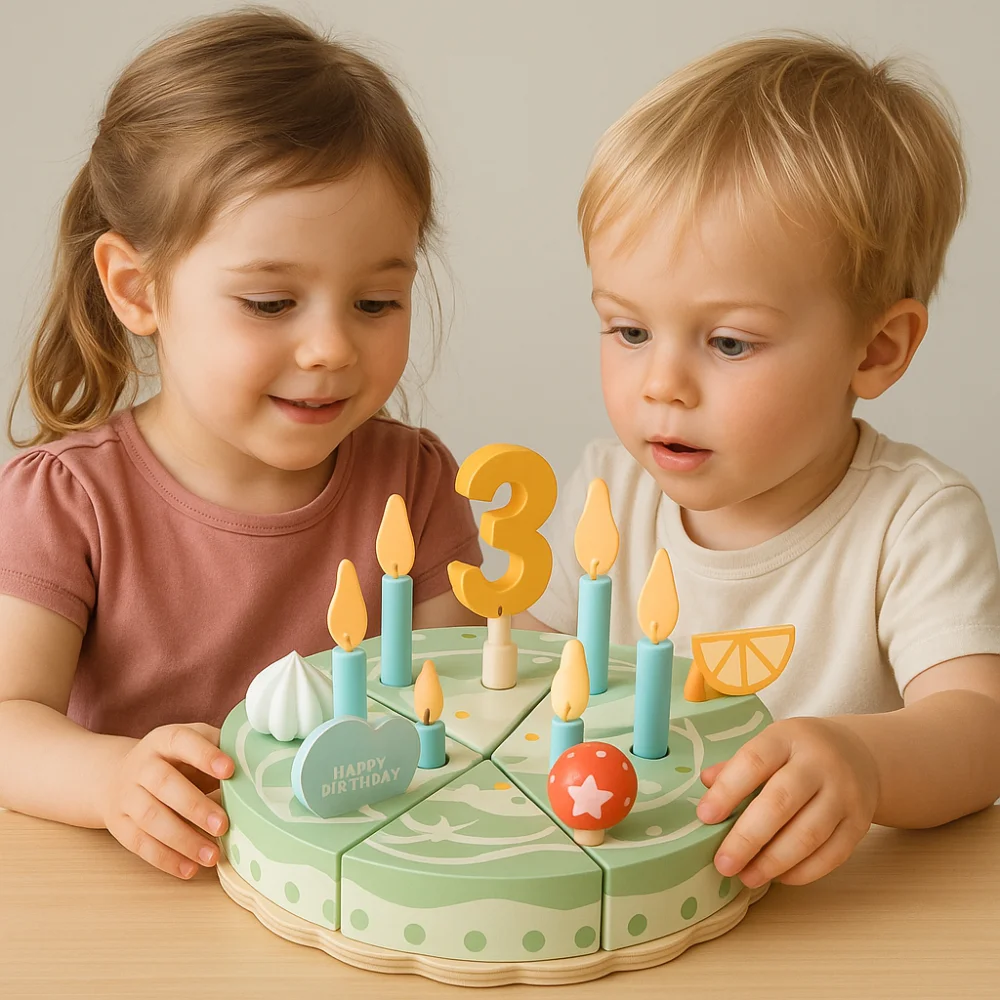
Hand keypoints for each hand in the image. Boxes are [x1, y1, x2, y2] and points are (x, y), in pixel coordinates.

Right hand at [100, 723, 234, 878]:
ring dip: (183, 840)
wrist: (118, 775)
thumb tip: (257, 765)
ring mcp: (126, 795)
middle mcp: (141, 765)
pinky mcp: (119, 824)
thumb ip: (220, 749)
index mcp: (165, 740)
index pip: (182, 741)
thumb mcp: (194, 744)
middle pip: (164, 784)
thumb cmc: (174, 760)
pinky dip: (165, 859)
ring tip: (212, 856)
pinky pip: (139, 844)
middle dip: (195, 807)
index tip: (230, 770)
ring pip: (150, 818)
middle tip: (223, 825)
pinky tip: (189, 869)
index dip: (205, 755)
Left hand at [696, 717, 879, 886]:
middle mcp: (820, 764)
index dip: (727, 790)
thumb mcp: (768, 745)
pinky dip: (802, 872)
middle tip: (723, 863)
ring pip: (808, 834)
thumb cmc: (798, 753)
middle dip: (748, 838)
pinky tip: (778, 877)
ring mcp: (844, 794)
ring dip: (773, 862)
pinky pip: (832, 855)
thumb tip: (705, 783)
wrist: (859, 755)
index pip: (754, 762)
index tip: (705, 816)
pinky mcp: (859, 824)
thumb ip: (737, 766)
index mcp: (787, 738)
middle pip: (781, 803)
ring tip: (746, 877)